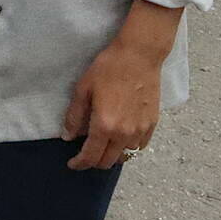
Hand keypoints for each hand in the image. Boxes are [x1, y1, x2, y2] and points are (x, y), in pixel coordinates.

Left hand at [61, 38, 163, 170]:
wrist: (139, 56)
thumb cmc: (108, 68)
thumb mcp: (84, 89)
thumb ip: (75, 116)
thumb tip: (68, 137)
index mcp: (105, 125)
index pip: (91, 156)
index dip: (79, 163)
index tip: (73, 163)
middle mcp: (124, 133)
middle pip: (108, 161)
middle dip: (94, 162)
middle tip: (85, 153)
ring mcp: (140, 131)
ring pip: (125, 156)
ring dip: (112, 155)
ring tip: (103, 144)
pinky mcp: (152, 124)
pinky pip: (139, 146)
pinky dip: (128, 147)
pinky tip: (121, 137)